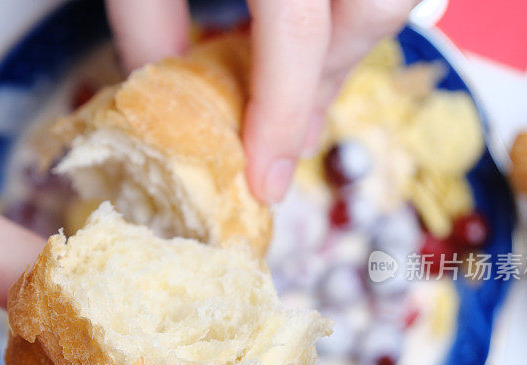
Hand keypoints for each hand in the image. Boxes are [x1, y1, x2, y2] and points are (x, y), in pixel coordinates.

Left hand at [105, 0, 417, 202]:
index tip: (264, 184)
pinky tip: (309, 34)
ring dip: (348, 48)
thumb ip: (148, 19)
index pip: (298, 29)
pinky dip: (347, 15)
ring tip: (300, 88)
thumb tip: (163, 102)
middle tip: (283, 142)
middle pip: (377, 8)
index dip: (283, 112)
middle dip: (333, 81)